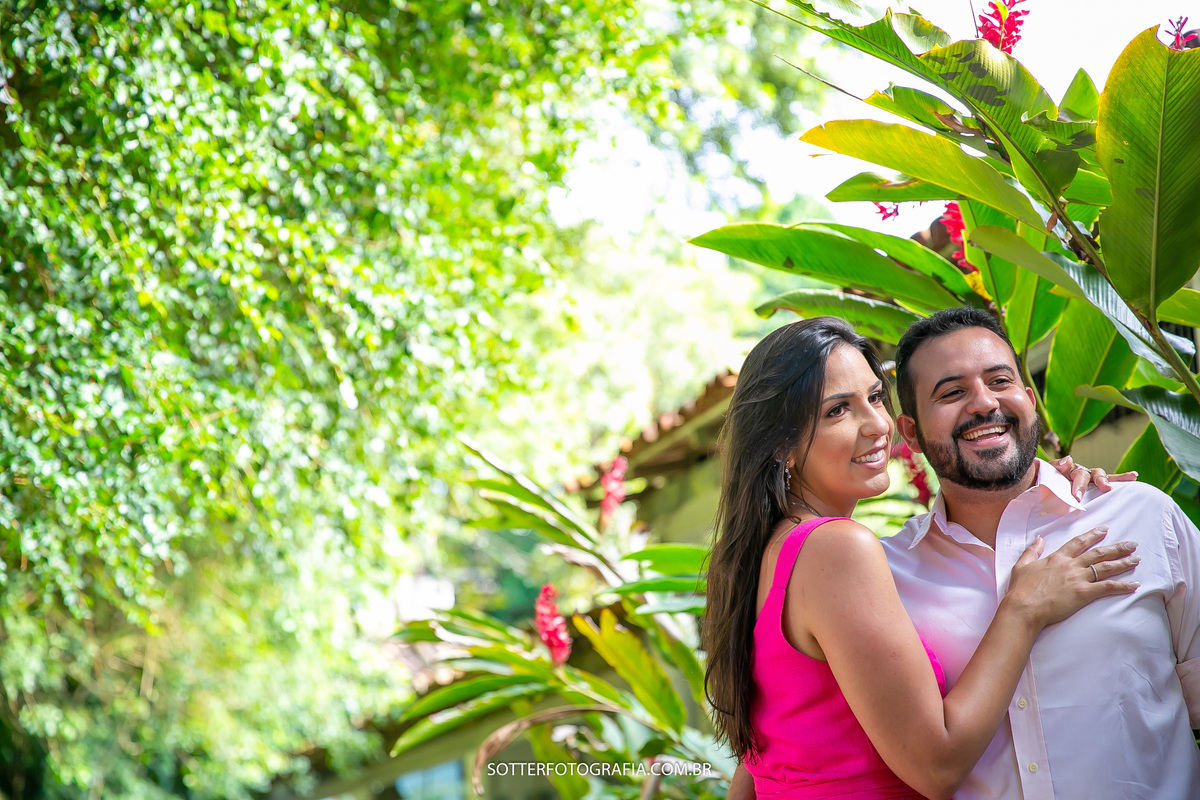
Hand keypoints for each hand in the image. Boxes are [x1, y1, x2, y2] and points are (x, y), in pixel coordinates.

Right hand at [1003, 527, 1138, 629]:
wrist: (1024, 607)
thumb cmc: (1021, 588)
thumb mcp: (1022, 565)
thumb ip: (1032, 550)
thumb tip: (1039, 538)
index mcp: (1057, 558)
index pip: (1079, 542)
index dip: (1093, 535)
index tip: (1105, 529)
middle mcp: (1070, 565)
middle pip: (1098, 553)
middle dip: (1117, 548)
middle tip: (1132, 544)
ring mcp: (1078, 579)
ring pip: (1105, 568)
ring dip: (1123, 563)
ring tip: (1136, 559)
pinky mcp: (1083, 593)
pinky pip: (1107, 587)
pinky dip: (1122, 586)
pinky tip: (1134, 584)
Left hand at [1048, 455, 1137, 500]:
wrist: (1037, 486)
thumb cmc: (1042, 482)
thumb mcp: (1044, 474)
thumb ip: (1054, 467)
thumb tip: (1068, 460)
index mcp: (1066, 470)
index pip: (1075, 475)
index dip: (1077, 486)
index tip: (1076, 497)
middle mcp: (1079, 472)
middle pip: (1091, 474)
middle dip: (1098, 481)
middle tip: (1104, 488)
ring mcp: (1087, 478)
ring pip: (1101, 475)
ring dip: (1111, 479)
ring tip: (1126, 480)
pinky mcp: (1094, 485)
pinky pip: (1109, 479)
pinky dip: (1121, 477)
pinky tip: (1134, 476)